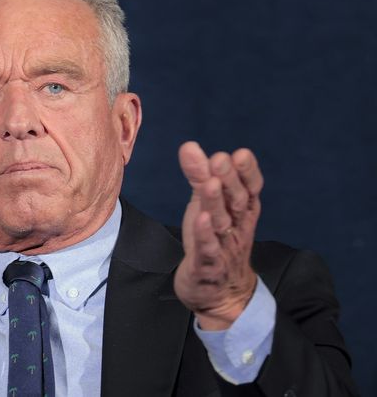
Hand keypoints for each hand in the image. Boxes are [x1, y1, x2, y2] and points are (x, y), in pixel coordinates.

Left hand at [174, 141, 263, 329]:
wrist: (220, 294)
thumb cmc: (214, 242)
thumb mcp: (206, 206)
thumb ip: (200, 178)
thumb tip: (189, 147)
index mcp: (241, 212)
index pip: (250, 189)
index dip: (247, 172)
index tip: (241, 154)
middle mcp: (237, 228)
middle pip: (237, 202)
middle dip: (230, 179)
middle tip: (221, 158)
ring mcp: (224, 248)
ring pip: (222, 223)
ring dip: (216, 202)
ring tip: (211, 182)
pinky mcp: (208, 266)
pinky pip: (208, 250)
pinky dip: (205, 235)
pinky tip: (201, 220)